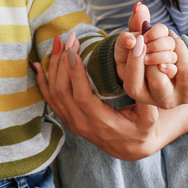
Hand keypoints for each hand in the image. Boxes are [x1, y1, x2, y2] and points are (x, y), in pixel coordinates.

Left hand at [35, 31, 162, 160]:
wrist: (131, 148)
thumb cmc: (142, 128)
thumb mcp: (150, 114)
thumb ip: (146, 90)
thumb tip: (140, 57)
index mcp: (102, 123)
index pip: (82, 97)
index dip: (75, 73)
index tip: (73, 50)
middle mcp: (82, 124)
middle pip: (63, 92)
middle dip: (63, 62)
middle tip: (69, 38)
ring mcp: (72, 122)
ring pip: (54, 93)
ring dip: (54, 66)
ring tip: (59, 42)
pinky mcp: (67, 119)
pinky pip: (49, 100)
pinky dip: (42, 81)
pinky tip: (37, 65)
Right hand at [116, 3, 187, 108]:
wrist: (179, 71)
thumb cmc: (152, 54)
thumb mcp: (141, 42)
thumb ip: (136, 26)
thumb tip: (140, 7)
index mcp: (141, 95)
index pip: (133, 85)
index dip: (135, 61)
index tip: (140, 39)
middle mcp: (162, 101)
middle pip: (157, 79)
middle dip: (158, 51)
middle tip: (160, 37)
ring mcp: (184, 97)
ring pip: (183, 70)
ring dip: (178, 46)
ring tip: (174, 38)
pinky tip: (186, 42)